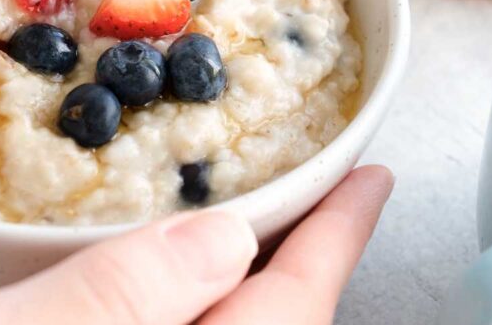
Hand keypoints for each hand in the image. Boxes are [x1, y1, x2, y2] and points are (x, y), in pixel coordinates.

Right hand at [0, 165, 392, 324]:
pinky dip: (195, 307)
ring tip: (258, 230)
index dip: (338, 237)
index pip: (290, 310)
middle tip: (317, 196)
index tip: (373, 180)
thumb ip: (118, 300)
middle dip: (300, 259)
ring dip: (251, 283)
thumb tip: (222, 242)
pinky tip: (180, 287)